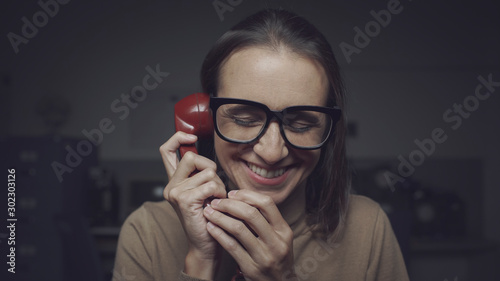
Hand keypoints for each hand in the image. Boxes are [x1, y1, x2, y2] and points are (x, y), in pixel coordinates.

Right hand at [159, 131, 226, 277]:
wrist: (206, 245)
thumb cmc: (209, 218)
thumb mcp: (204, 193)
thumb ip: (202, 175)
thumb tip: (210, 161)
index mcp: (174, 181)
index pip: (166, 150)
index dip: (177, 138)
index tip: (190, 136)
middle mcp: (171, 185)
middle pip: (193, 156)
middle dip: (210, 168)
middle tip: (214, 188)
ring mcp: (175, 192)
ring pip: (207, 172)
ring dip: (219, 186)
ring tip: (215, 201)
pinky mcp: (184, 200)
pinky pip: (211, 184)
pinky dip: (219, 193)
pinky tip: (216, 205)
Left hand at [203, 189, 295, 280]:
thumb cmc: (275, 256)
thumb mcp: (278, 238)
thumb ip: (266, 220)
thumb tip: (242, 197)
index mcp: (284, 231)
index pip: (266, 204)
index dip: (247, 195)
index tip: (232, 194)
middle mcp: (276, 243)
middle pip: (250, 214)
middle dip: (229, 205)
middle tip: (216, 202)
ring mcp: (263, 256)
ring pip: (238, 229)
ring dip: (220, 217)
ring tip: (209, 212)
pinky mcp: (250, 268)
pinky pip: (231, 246)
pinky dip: (218, 234)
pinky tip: (210, 227)